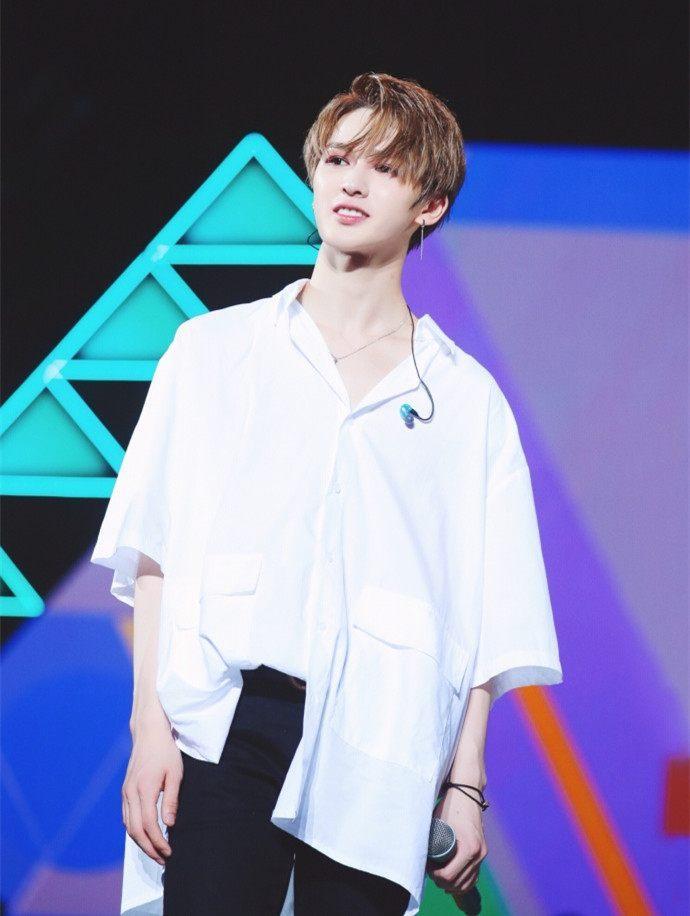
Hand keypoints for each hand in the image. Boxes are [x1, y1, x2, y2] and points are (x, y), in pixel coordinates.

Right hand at [122, 716, 182, 864]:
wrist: (149, 733)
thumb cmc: (166, 751)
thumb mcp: (175, 773)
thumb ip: (171, 799)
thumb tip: (168, 824)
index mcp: (144, 788)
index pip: (148, 824)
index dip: (158, 842)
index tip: (168, 852)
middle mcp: (130, 793)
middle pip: (135, 830)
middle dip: (149, 848)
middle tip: (163, 859)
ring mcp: (125, 792)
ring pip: (128, 826)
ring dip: (141, 842)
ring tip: (156, 852)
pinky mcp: (125, 791)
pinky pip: (126, 817)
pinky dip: (134, 831)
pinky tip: (145, 835)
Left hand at [427, 786, 486, 898]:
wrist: (466, 792)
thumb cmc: (450, 806)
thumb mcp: (437, 823)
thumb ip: (429, 840)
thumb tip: (414, 856)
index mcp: (468, 849)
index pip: (449, 876)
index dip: (434, 876)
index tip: (427, 867)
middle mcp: (478, 854)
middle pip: (458, 884)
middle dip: (442, 882)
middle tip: (430, 871)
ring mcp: (482, 853)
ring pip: (468, 883)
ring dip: (452, 885)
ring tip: (438, 876)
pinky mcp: (482, 851)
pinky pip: (474, 875)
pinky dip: (463, 882)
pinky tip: (452, 881)